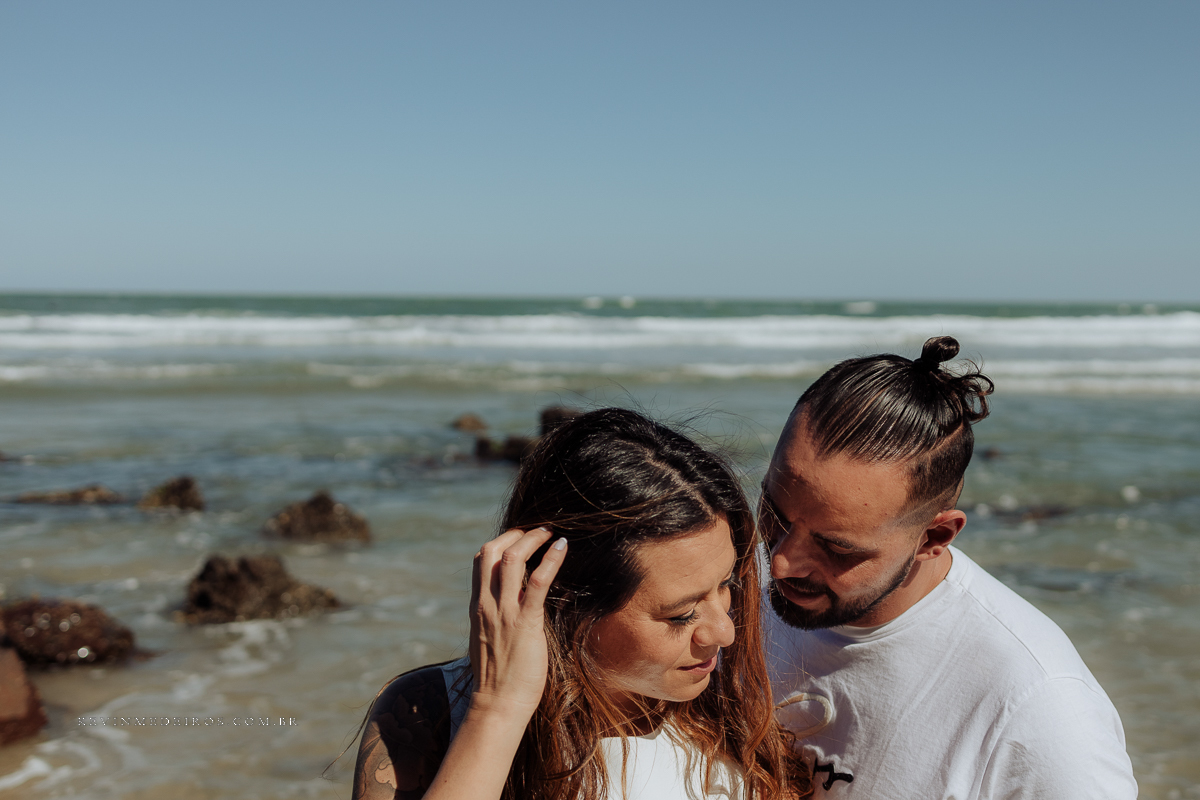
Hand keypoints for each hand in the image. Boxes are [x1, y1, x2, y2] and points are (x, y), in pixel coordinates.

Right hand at [468, 527, 567, 720]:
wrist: (497, 705)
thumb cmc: (498, 678)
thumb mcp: (488, 640)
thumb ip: (494, 619)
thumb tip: (508, 609)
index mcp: (478, 606)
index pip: (481, 560)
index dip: (501, 541)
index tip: (520, 538)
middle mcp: (487, 604)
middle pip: (492, 551)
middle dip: (515, 533)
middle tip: (537, 530)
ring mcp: (504, 613)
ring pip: (512, 559)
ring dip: (533, 539)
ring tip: (550, 533)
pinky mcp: (525, 623)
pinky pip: (537, 582)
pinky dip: (550, 560)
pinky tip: (561, 548)